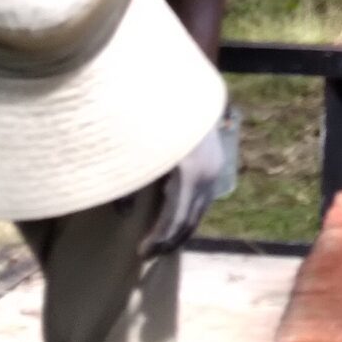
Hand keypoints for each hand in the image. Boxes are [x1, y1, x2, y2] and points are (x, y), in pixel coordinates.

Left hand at [138, 109, 236, 259]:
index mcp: (189, 175)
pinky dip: (190, 212)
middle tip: (150, 254)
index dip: (157, 239)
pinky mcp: (217, 163)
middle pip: (191, 221)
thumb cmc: (155, 117)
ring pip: (200, 211)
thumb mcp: (139, 151)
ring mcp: (216, 169)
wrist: (185, 87)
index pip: (174, 220)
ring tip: (162, 241)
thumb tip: (125, 215)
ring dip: (182, 229)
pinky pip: (204, 198)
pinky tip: (175, 216)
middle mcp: (208, 176)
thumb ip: (130, 184)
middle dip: (170, 241)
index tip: (141, 252)